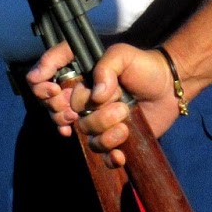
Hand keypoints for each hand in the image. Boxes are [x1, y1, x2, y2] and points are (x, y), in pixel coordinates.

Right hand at [27, 42, 183, 167]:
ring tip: (125, 112)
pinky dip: (110, 156)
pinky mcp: (112, 139)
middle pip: (59, 112)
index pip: (44, 82)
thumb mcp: (122, 55)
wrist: (171, 87)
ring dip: (103, 125)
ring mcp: (96, 120)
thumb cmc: (144, 66)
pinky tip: (120, 154)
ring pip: (84, 131)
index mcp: (78, 77)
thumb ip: (105, 67)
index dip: (41, 88)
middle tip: (96, 103)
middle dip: (76, 110)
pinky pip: (101, 154)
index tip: (52, 90)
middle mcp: (82, 100)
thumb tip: (96, 96)